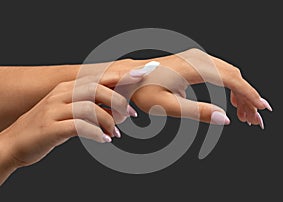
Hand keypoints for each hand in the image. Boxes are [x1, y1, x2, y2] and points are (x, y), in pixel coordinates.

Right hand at [0, 75, 140, 183]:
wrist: (16, 142)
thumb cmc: (49, 126)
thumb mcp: (69, 111)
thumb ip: (90, 106)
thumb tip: (117, 111)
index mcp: (68, 87)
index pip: (98, 78)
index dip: (120, 76)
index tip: (141, 75)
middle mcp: (61, 93)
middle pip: (96, 89)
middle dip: (118, 101)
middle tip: (131, 115)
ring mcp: (54, 109)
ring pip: (89, 107)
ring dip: (108, 121)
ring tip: (116, 133)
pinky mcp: (51, 127)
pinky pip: (79, 126)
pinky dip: (96, 133)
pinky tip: (104, 140)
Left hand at [124, 48, 271, 126]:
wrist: (131, 77)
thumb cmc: (145, 91)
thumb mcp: (168, 106)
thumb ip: (197, 112)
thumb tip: (224, 119)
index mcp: (194, 67)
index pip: (231, 80)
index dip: (249, 95)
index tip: (261, 109)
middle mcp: (199, 58)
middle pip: (234, 76)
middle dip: (248, 98)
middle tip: (254, 120)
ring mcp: (197, 58)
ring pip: (229, 74)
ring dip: (241, 93)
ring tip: (245, 115)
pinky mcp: (195, 62)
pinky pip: (220, 72)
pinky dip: (230, 87)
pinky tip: (232, 101)